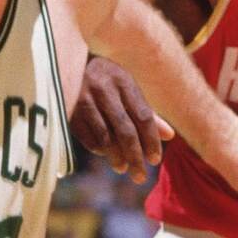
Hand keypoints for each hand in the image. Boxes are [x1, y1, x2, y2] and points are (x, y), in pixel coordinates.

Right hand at [71, 57, 173, 182]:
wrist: (67, 61)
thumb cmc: (106, 79)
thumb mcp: (127, 88)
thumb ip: (147, 111)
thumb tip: (170, 136)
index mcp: (123, 80)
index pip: (144, 116)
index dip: (151, 140)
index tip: (155, 160)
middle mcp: (104, 88)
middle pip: (125, 130)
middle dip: (135, 156)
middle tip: (140, 176)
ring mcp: (83, 99)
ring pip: (105, 137)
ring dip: (116, 157)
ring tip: (123, 168)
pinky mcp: (67, 109)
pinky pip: (87, 137)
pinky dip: (98, 149)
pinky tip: (105, 154)